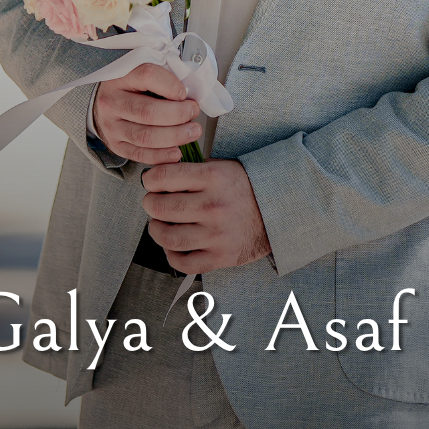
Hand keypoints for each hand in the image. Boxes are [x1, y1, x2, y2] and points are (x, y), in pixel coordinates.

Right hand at [94, 63, 202, 164]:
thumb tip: (190, 91)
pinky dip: (161, 156)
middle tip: (194, 113)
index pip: (147, 76)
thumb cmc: (130, 87)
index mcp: (119, 77)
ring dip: (174, 136)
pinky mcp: (115, 145)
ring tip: (192, 132)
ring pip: (145, 136)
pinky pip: (140, 154)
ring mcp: (111, 126)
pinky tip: (177, 152)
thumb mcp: (140, 73)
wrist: (102, 103)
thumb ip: (162, 78)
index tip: (184, 92)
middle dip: (177, 115)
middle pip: (148, 111)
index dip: (170, 85)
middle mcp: (112, 102)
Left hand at [140, 159, 270, 272]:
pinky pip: (184, 263)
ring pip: (168, 236)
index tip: (150, 182)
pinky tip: (173, 245)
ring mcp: (216, 234)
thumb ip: (192, 168)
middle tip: (153, 202)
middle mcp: (213, 206)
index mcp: (213, 178)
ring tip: (159, 223)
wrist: (279, 211)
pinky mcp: (220, 257)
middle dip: (150, 204)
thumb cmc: (247, 187)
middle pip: (161, 207)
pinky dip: (171, 255)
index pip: (164, 177)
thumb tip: (161, 171)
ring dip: (156, 229)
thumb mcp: (222, 166)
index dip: (150, 179)